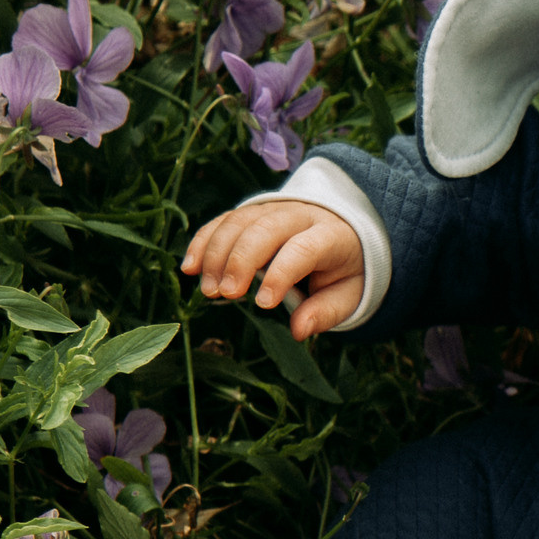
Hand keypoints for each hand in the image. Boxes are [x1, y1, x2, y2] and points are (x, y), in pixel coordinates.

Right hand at [181, 201, 364, 340]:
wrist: (346, 231)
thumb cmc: (346, 270)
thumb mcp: (348, 294)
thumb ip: (326, 312)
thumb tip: (299, 330)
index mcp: (331, 235)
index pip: (303, 249)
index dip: (281, 274)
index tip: (262, 303)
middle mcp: (301, 214)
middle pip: (265, 228)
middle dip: (241, 259)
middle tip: (225, 294)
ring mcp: (274, 208)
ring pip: (239, 221)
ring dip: (216, 253)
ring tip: (208, 289)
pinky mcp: (253, 211)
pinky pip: (224, 220)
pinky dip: (203, 241)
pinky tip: (189, 268)